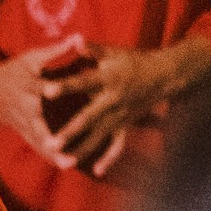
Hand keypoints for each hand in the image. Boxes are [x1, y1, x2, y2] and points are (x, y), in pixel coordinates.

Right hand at [0, 38, 94, 165]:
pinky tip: (65, 165)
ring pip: (38, 141)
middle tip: (64, 147)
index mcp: (29, 87)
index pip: (42, 89)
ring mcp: (24, 123)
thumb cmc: (14, 70)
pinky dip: (50, 156)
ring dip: (52, 154)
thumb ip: (56, 51)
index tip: (54, 93)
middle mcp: (26, 108)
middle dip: (51, 138)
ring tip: (69, 164)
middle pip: (39, 125)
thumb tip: (78, 36)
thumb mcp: (32, 58)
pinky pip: (38, 146)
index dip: (49, 90)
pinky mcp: (25, 132)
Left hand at [47, 38, 210, 174]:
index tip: (45, 91)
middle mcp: (113, 100)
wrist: (165, 75)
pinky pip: (119, 145)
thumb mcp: (114, 52)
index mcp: (107, 78)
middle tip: (49, 143)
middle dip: (69, 131)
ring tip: (63, 163)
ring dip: (82, 150)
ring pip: (99, 136)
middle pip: (88, 118)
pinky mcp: (127, 126)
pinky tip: (96, 171)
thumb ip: (93, 49)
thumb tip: (75, 39)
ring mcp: (120, 116)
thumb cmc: (133, 61)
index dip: (65, 86)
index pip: (82, 82)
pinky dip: (109, 158)